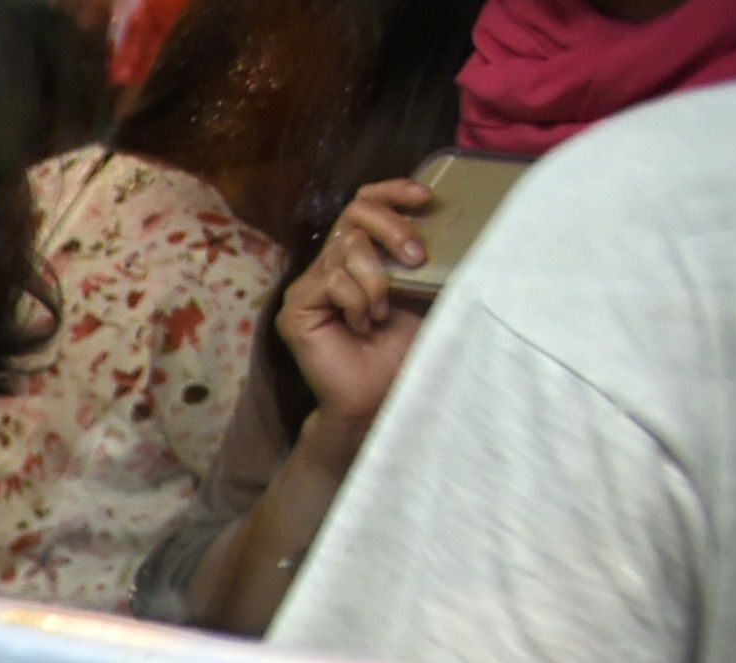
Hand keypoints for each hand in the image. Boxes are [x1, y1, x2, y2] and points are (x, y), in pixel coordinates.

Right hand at [280, 177, 434, 432]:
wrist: (377, 397)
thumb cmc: (401, 349)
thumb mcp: (421, 291)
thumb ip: (418, 256)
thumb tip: (440, 219)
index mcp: (358, 256)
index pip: (363, 203)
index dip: (392, 191)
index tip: (426, 198)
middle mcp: (329, 265)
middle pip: (354, 215)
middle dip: (392, 229)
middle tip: (417, 258)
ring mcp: (309, 286)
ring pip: (346, 250)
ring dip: (377, 280)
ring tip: (384, 312)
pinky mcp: (295, 308)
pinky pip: (332, 282)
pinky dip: (357, 301)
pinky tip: (363, 326)